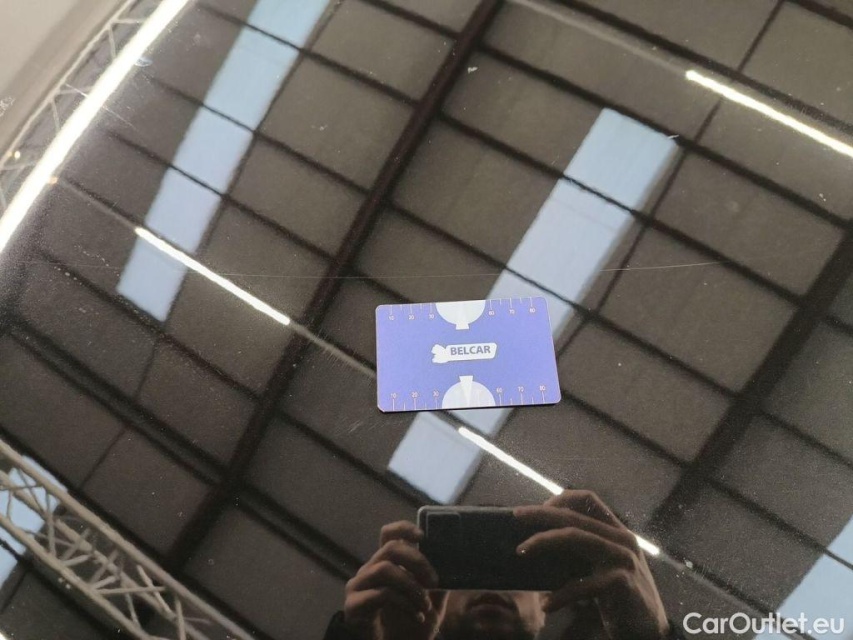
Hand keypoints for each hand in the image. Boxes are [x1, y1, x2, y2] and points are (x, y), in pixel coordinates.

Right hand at [343, 521, 447, 639]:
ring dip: (412, 586)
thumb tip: (454, 565)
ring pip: (385, 569)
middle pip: (390, 548)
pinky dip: (405, 604)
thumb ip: (437, 584)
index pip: (388, 534)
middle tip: (434, 580)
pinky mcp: (353, 605)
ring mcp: (358, 586)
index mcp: (386, 564)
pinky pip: (381, 594)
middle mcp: (370, 570)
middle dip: (417, 561)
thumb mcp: (431, 603)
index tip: (422, 536)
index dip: (403, 528)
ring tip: (425, 604)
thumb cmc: (410, 628)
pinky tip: (416, 615)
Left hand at [514, 490, 669, 639]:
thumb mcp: (604, 567)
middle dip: (541, 513)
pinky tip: (547, 605)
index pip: (589, 499)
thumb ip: (583, 551)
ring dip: (543, 542)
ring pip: (576, 537)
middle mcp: (622, 539)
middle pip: (575, 516)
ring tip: (521, 551)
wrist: (650, 630)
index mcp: (617, 532)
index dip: (562, 498)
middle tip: (516, 516)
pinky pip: (583, 584)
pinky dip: (561, 595)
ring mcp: (623, 559)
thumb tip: (540, 542)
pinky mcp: (622, 583)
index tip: (539, 506)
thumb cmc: (620, 598)